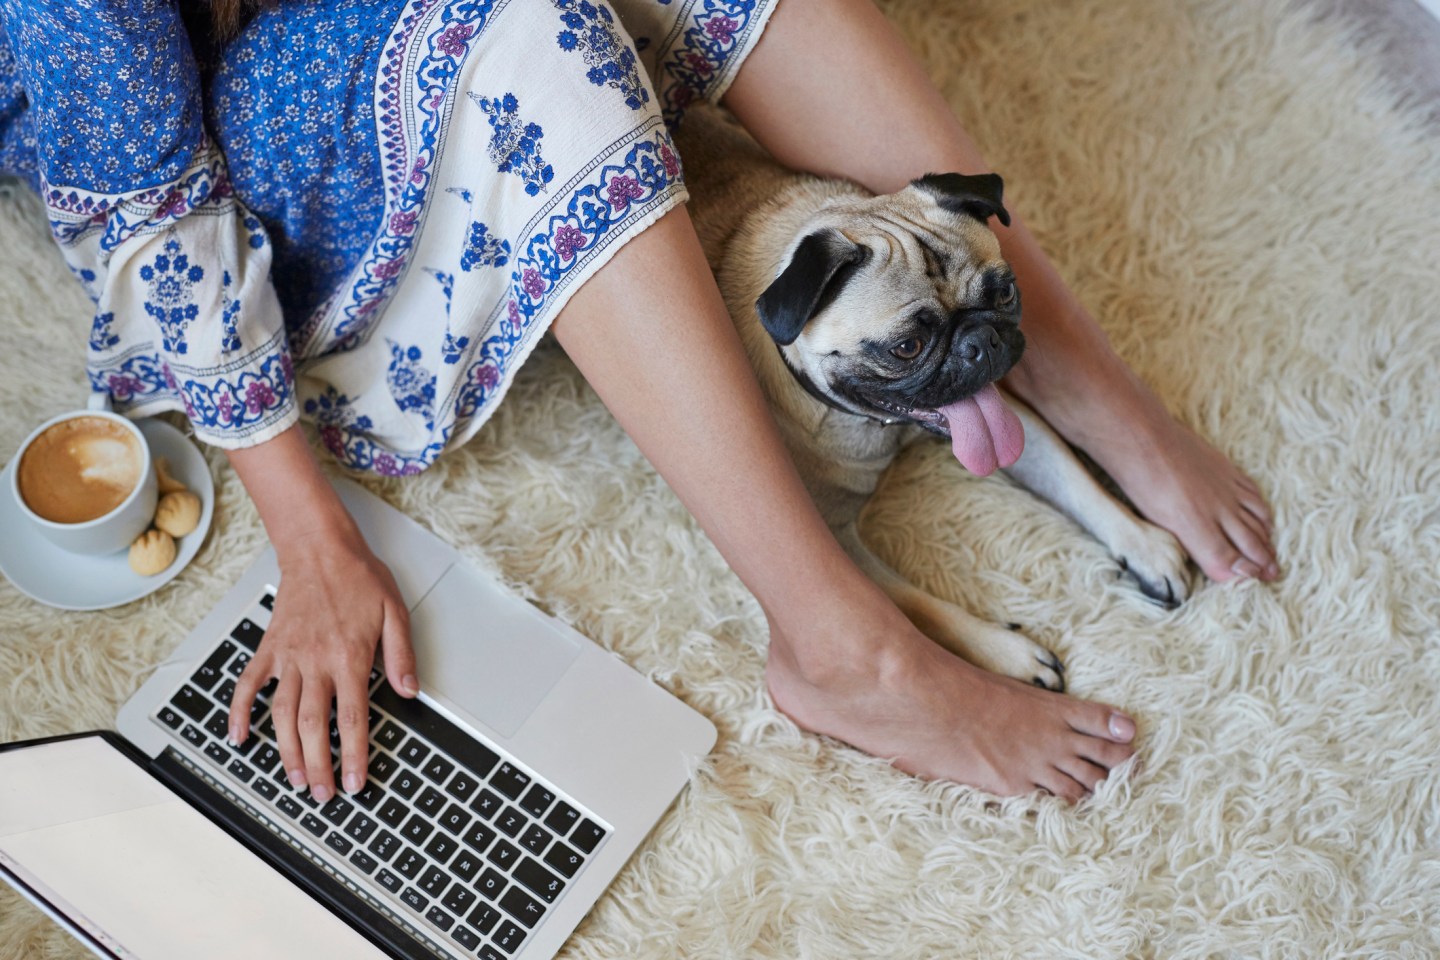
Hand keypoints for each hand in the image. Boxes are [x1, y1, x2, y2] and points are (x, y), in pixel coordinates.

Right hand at [227, 524, 415, 803]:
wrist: (319, 548)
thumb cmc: (359, 577)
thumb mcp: (395, 612)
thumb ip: (402, 655)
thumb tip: (410, 692)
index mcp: (350, 658)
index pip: (354, 718)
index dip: (355, 755)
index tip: (356, 782)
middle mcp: (316, 662)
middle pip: (315, 726)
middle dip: (319, 765)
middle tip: (324, 795)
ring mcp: (288, 657)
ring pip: (283, 714)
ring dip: (287, 751)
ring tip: (295, 779)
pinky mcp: (269, 648)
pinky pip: (248, 684)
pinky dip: (240, 712)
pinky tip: (238, 737)